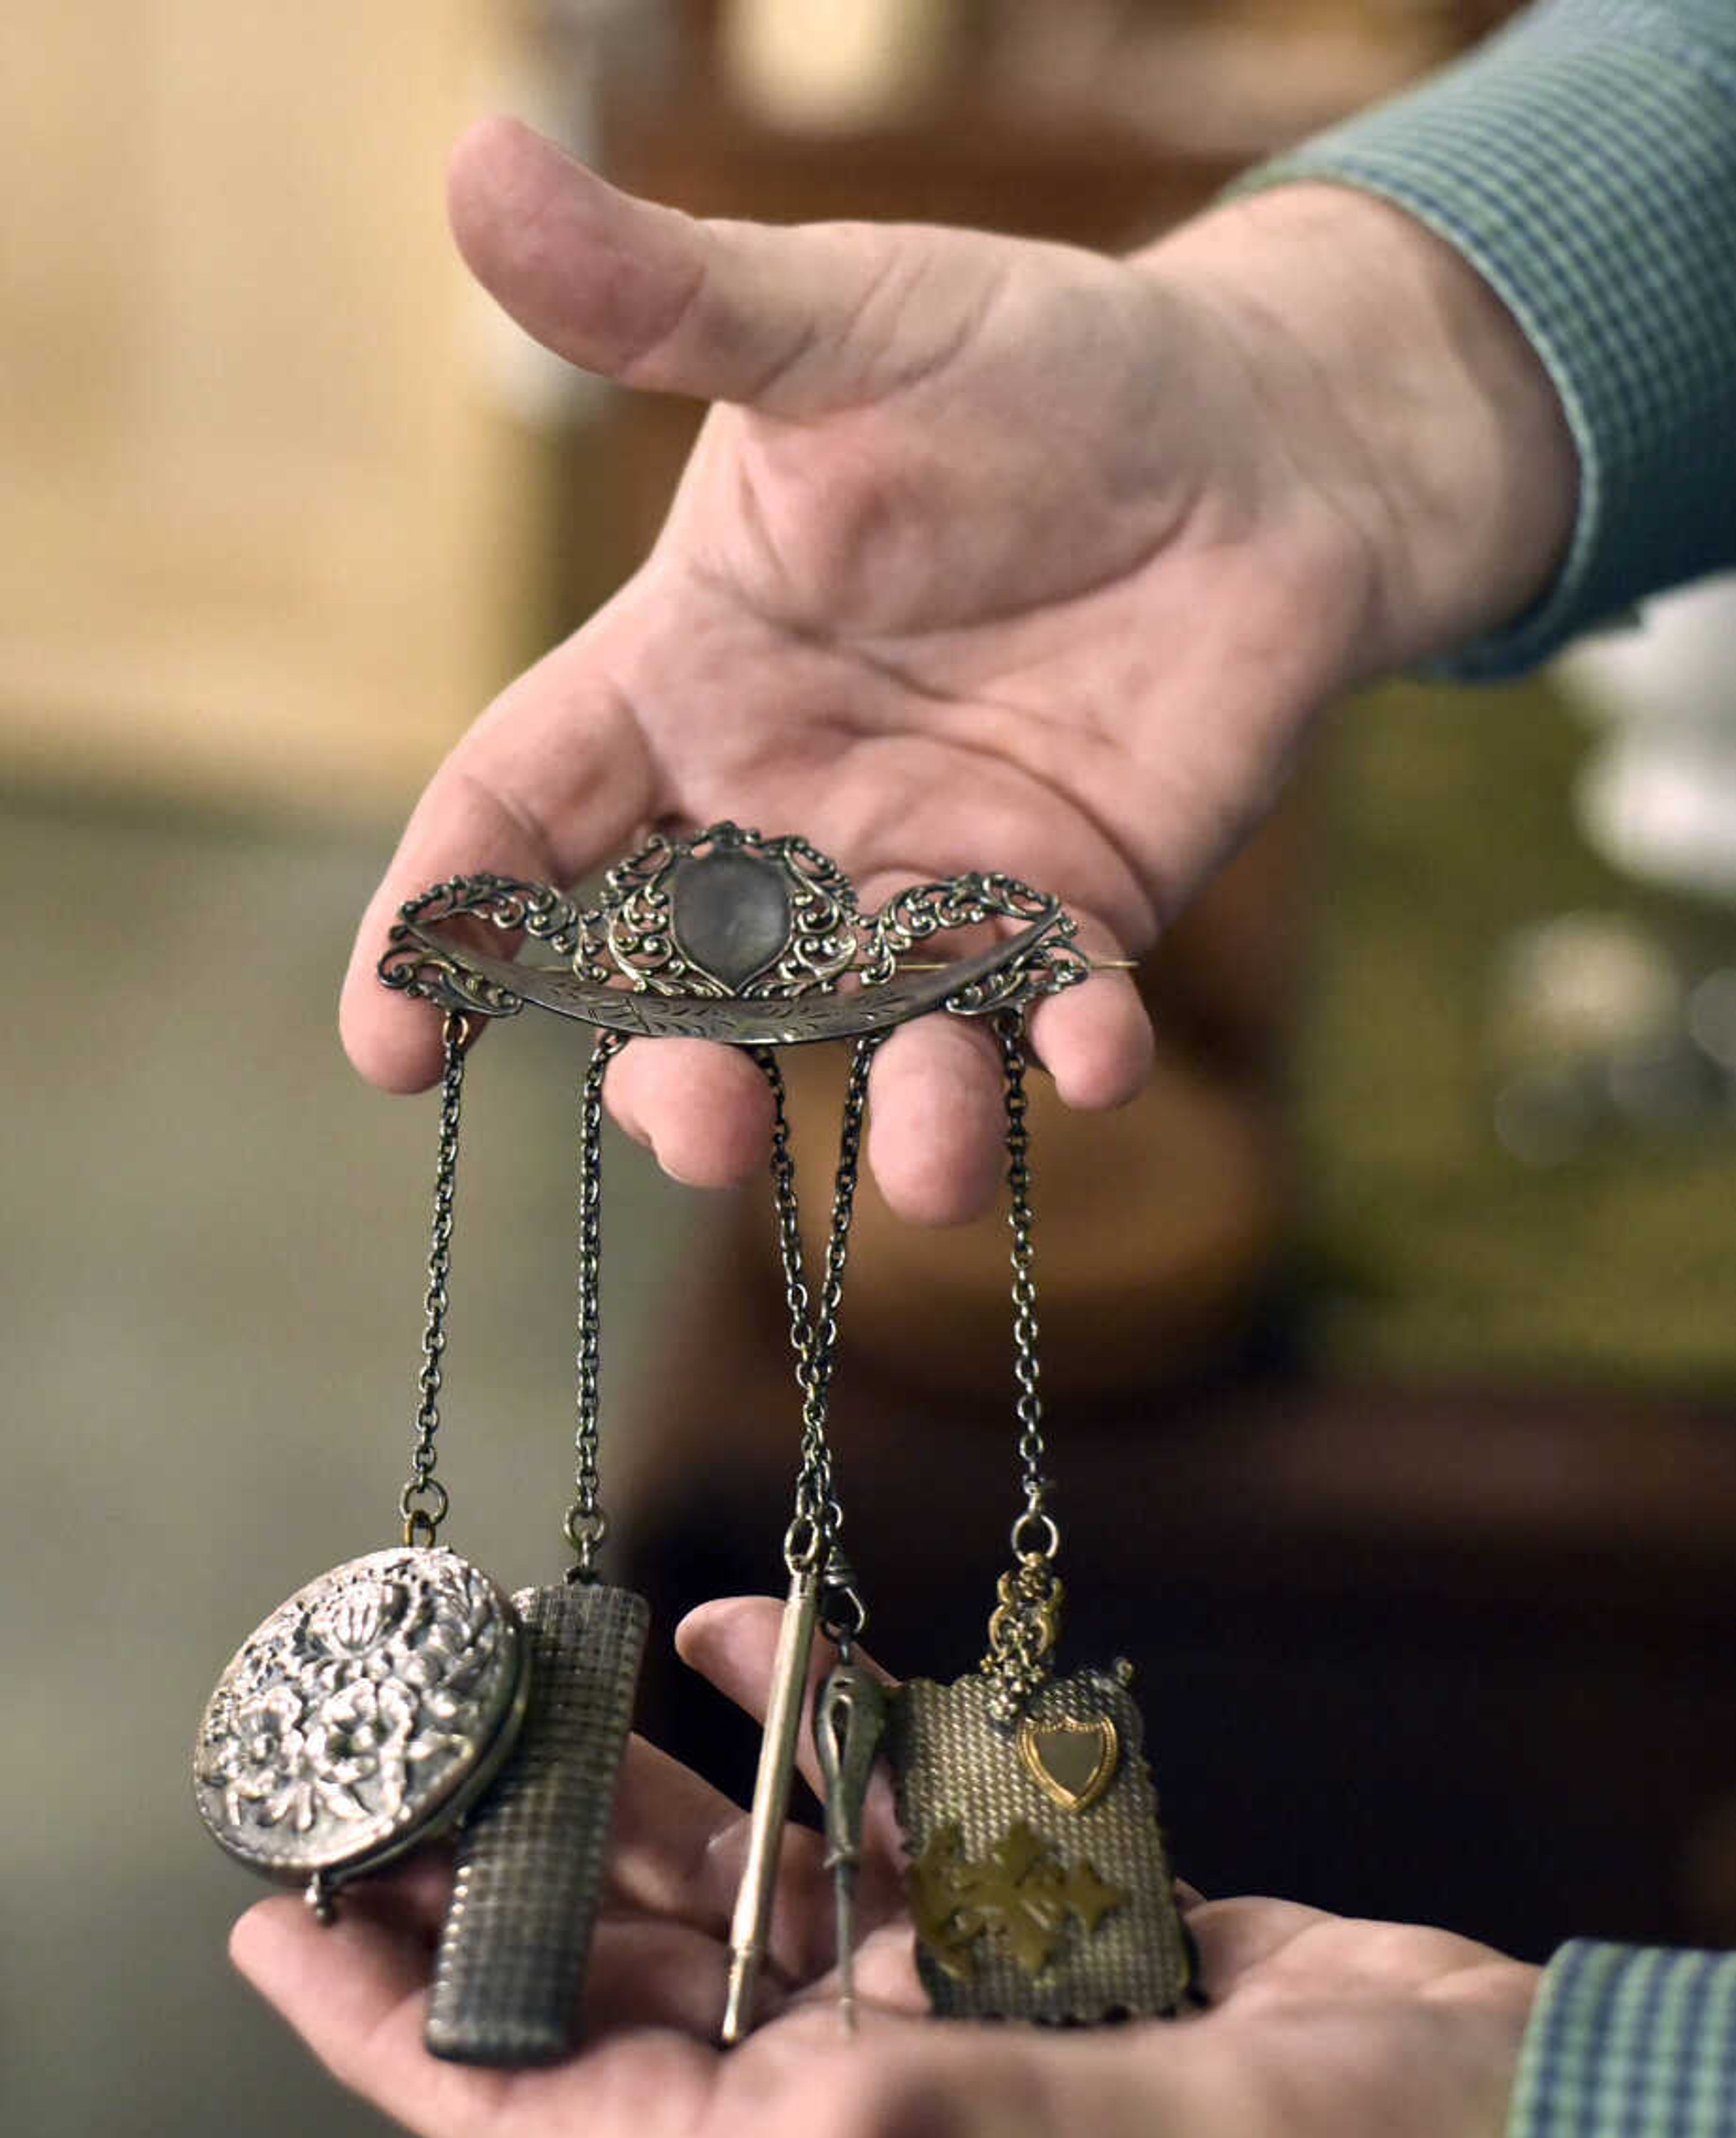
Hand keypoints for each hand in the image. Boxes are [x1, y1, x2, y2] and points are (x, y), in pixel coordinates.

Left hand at [233, 1597, 1538, 2137]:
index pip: (544, 2122)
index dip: (396, 2038)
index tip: (283, 1932)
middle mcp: (850, 2107)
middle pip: (613, 1985)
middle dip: (496, 1875)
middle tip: (401, 1757)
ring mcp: (931, 2013)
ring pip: (731, 1883)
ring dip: (635, 1780)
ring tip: (545, 1668)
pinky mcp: (1013, 1926)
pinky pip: (864, 1808)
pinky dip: (802, 1718)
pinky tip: (743, 1636)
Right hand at [340, 120, 1572, 1222]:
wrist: (1247, 438)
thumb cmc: (1034, 370)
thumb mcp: (840, 327)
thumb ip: (668, 305)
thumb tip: (474, 163)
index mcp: (690, 681)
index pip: (522, 818)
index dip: (445, 927)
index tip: (391, 1041)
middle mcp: (790, 808)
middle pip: (682, 981)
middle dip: (673, 1069)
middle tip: (695, 1123)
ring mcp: (928, 876)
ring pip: (865, 1034)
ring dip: (886, 1110)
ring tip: (914, 1161)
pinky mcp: (1069, 908)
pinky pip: (1051, 1009)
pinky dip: (1074, 1047)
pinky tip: (1099, 1054)